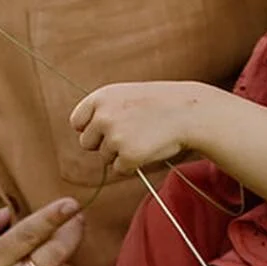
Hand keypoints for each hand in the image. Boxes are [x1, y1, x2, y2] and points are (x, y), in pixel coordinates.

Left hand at [70, 82, 207, 174]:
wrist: (189, 111)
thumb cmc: (159, 104)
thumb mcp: (126, 96)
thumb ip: (103, 110)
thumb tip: (84, 132)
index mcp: (100, 98)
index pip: (77, 122)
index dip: (90, 129)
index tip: (105, 130)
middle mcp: (103, 116)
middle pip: (87, 143)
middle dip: (104, 144)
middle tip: (130, 134)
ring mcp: (114, 137)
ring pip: (105, 157)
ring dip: (121, 153)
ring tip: (145, 137)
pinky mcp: (128, 156)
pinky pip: (120, 169)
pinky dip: (132, 165)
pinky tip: (149, 149)